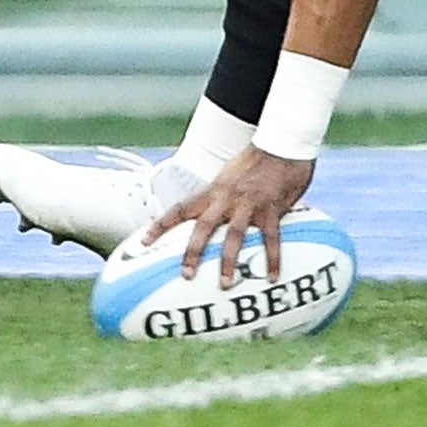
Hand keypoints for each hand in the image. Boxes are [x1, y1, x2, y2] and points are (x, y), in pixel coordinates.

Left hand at [148, 145, 312, 286]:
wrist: (283, 143)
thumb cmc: (258, 159)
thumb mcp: (230, 175)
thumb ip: (222, 196)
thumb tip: (216, 215)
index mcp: (214, 190)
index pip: (180, 208)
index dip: (160, 225)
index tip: (143, 243)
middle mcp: (228, 198)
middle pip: (204, 227)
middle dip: (192, 252)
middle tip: (186, 275)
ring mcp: (250, 204)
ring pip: (234, 236)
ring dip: (228, 261)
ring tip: (225, 284)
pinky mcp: (272, 208)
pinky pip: (272, 238)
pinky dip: (272, 258)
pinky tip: (273, 276)